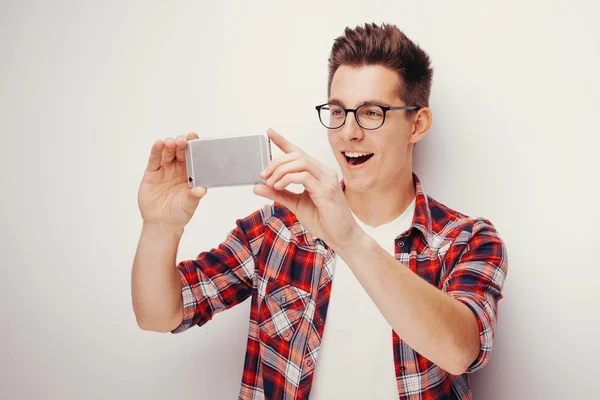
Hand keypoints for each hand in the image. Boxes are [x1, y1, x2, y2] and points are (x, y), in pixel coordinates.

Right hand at [138, 132, 207, 229]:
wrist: (161, 223)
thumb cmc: (178, 213)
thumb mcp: (188, 206)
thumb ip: (194, 197)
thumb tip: (202, 190)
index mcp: (190, 174)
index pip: (193, 157)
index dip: (194, 146)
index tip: (195, 138)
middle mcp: (178, 169)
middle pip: (180, 152)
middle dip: (181, 144)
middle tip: (182, 140)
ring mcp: (165, 169)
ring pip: (167, 153)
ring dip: (169, 145)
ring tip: (171, 142)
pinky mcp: (152, 172)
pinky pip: (154, 159)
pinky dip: (156, 151)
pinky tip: (159, 144)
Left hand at [253, 129, 359, 251]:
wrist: (341, 237)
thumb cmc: (323, 221)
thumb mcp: (296, 205)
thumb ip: (278, 194)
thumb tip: (258, 186)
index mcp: (318, 173)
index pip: (299, 152)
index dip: (283, 142)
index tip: (269, 133)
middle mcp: (324, 172)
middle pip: (297, 155)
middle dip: (277, 162)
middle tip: (264, 175)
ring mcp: (326, 180)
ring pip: (300, 162)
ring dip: (281, 170)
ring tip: (271, 183)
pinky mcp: (326, 190)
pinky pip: (303, 177)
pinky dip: (287, 179)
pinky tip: (279, 187)